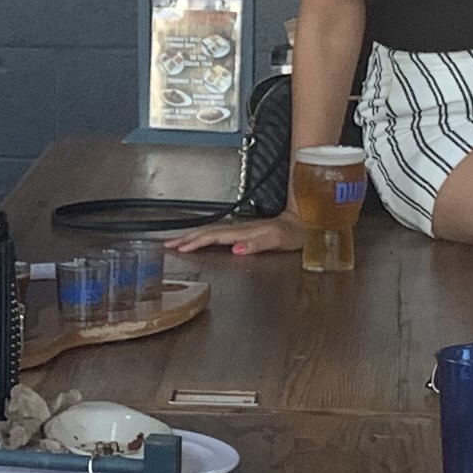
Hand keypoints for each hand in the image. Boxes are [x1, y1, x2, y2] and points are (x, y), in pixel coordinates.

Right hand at [167, 215, 302, 257]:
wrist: (304, 223)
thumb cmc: (294, 234)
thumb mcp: (278, 240)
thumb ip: (257, 244)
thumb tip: (235, 249)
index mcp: (245, 232)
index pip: (215, 237)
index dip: (197, 242)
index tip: (180, 247)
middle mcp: (240, 229)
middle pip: (208, 232)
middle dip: (187, 237)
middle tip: (168, 244)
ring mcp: (241, 229)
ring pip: (211, 231)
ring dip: (192, 236)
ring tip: (176, 241)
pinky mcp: (244, 231)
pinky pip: (218, 234)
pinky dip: (204, 236)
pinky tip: (199, 239)